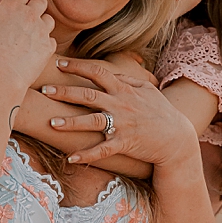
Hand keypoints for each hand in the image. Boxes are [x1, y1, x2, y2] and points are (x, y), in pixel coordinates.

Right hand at [0, 0, 55, 104]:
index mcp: (11, 7)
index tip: (14, 6)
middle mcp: (30, 15)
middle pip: (40, 1)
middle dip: (33, 7)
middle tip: (23, 19)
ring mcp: (42, 30)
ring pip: (48, 19)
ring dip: (41, 24)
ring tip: (28, 35)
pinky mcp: (49, 46)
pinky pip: (51, 39)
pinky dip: (44, 43)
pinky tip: (32, 50)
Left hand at [42, 57, 198, 170]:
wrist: (177, 138)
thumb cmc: (161, 112)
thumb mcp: (148, 90)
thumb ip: (128, 79)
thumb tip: (109, 72)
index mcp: (125, 90)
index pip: (98, 72)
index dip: (78, 67)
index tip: (60, 64)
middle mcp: (121, 105)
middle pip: (88, 95)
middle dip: (65, 92)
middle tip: (45, 90)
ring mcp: (122, 125)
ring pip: (92, 121)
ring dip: (70, 122)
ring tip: (51, 123)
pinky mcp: (125, 143)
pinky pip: (102, 150)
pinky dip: (86, 155)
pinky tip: (70, 158)